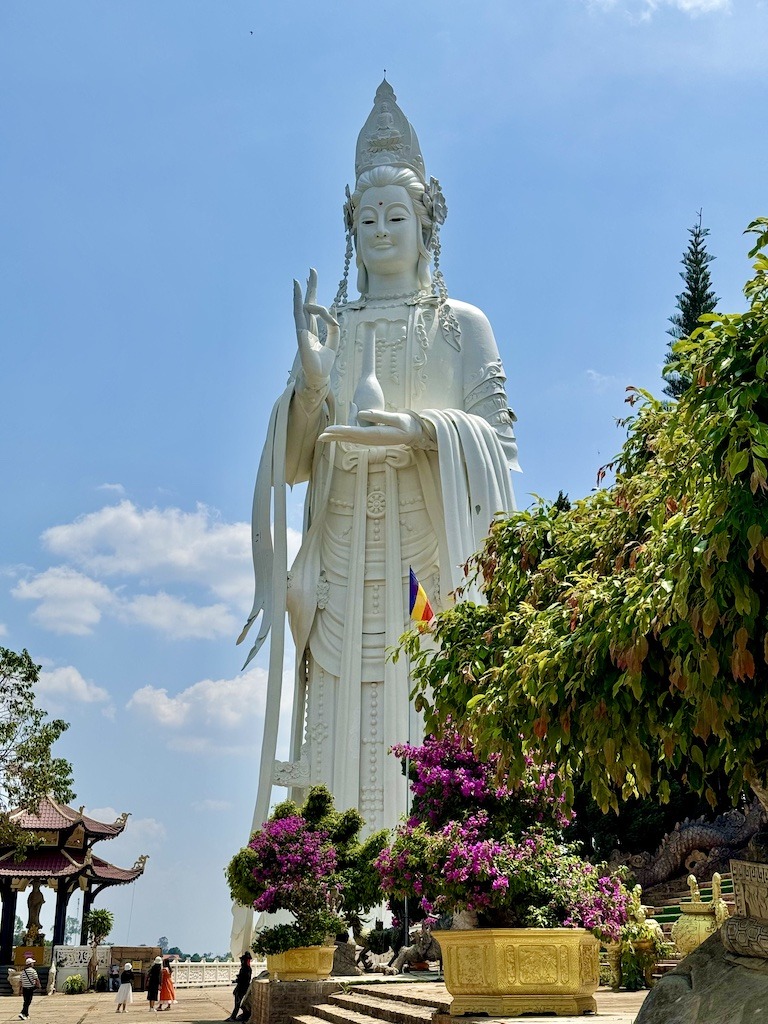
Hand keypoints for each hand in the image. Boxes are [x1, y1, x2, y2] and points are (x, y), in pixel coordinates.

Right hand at [293, 269, 338, 388]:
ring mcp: (302, 333)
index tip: (334, 316)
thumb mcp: (334, 342)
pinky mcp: (302, 340)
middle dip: (310, 287)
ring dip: (299, 296)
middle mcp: (306, 328)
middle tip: (311, 270)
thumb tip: (332, 309)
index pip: (315, 311)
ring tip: (298, 281)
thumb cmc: (324, 362)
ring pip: (299, 310)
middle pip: (307, 304)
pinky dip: (300, 312)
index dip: (327, 311)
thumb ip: (334, 327)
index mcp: (313, 329)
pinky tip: (300, 299)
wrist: (318, 377)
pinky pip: (301, 323)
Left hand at [319, 410, 424, 446]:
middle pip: (349, 438)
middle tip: (319, 437)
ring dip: (337, 437)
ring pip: (350, 438)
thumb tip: (361, 414)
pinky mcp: (371, 438)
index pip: (354, 432)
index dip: (340, 431)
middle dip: (334, 437)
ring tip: (323, 436)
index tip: (329, 430)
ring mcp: (371, 440)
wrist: (416, 434)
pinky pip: (355, 437)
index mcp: (377, 434)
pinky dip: (344, 435)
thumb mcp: (397, 418)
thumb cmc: (408, 425)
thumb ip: (379, 416)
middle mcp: (371, 439)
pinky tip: (337, 434)